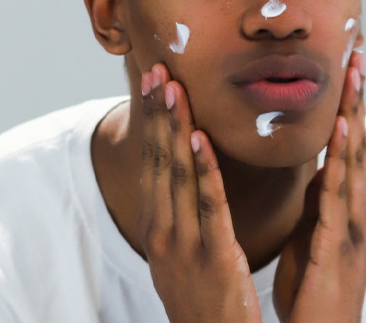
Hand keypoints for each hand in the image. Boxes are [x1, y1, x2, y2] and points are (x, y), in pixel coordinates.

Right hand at [138, 64, 262, 322]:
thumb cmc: (204, 298)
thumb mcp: (185, 251)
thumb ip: (185, 212)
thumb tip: (190, 173)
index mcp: (157, 226)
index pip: (153, 162)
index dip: (154, 120)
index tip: (155, 80)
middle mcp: (162, 231)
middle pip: (159, 161)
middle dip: (159, 113)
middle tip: (158, 68)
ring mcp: (183, 245)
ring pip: (177, 175)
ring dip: (175, 127)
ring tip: (173, 88)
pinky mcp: (212, 257)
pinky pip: (207, 206)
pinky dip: (202, 169)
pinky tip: (199, 138)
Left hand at [273, 52, 365, 322]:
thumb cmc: (315, 284)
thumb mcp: (316, 228)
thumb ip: (322, 195)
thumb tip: (322, 162)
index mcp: (354, 204)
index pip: (353, 143)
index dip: (352, 103)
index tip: (349, 63)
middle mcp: (363, 208)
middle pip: (362, 142)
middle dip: (359, 97)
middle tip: (358, 51)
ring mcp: (356, 224)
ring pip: (356, 158)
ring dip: (355, 113)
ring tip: (354, 74)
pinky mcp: (340, 240)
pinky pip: (340, 192)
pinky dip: (343, 156)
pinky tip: (343, 127)